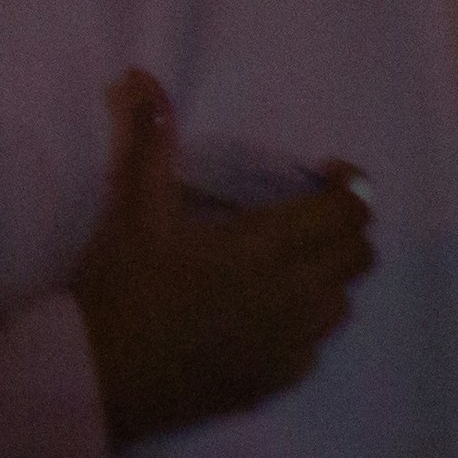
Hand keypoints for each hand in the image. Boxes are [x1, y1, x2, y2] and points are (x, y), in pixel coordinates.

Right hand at [74, 72, 370, 444]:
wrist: (98, 379)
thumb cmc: (118, 288)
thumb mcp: (129, 210)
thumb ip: (147, 143)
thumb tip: (143, 78)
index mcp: (265, 247)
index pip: (346, 211)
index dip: (348, 186)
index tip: (325, 172)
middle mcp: (294, 295)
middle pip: (358, 255)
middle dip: (343, 228)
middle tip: (305, 215)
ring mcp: (292, 343)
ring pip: (343, 301)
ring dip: (327, 276)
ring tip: (285, 266)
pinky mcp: (278, 379)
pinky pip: (316, 344)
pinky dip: (302, 321)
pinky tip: (260, 316)